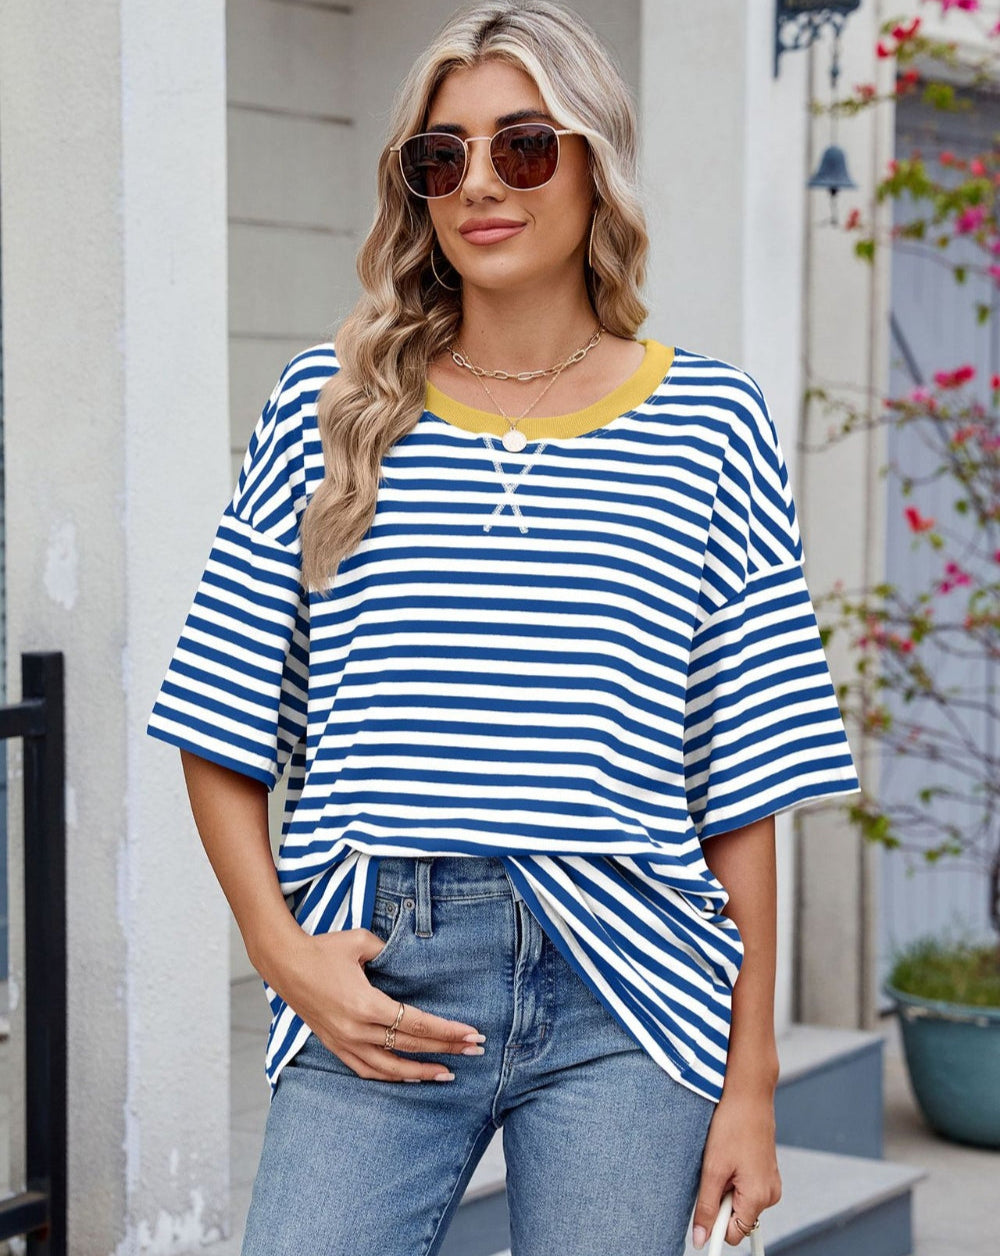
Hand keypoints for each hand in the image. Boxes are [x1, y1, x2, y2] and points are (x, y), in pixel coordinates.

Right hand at [260, 927, 485, 1081]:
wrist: (284, 963)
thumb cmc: (323, 949)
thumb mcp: (360, 942)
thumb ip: (390, 951)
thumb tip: (412, 958)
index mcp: (366, 1005)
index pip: (417, 1023)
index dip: (447, 1030)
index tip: (471, 1033)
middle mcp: (357, 1030)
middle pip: (410, 1045)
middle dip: (446, 1049)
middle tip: (475, 1050)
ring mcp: (345, 1042)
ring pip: (390, 1067)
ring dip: (421, 1071)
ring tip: (448, 1073)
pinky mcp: (336, 1046)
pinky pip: (367, 1070)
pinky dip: (391, 1076)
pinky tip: (409, 1076)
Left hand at [691, 1090, 781, 1247]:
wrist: (748, 1093)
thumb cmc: (732, 1125)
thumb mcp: (713, 1169)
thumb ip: (707, 1208)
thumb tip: (701, 1240)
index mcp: (759, 1197)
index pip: (734, 1234)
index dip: (716, 1224)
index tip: (703, 1209)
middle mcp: (771, 1194)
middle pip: (737, 1217)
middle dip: (722, 1200)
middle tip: (715, 1171)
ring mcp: (771, 1182)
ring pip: (740, 1200)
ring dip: (727, 1186)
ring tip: (724, 1158)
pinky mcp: (768, 1171)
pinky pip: (747, 1186)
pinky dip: (735, 1176)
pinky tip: (732, 1153)